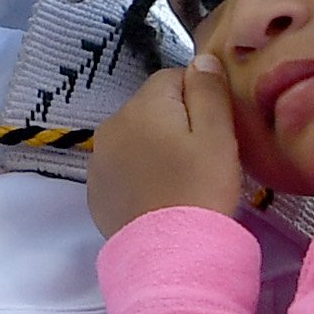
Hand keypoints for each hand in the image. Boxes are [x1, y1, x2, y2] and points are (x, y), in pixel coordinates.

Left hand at [86, 65, 247, 237]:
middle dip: (175, 123)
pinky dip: (139, 174)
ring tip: (180, 180)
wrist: (170, 254)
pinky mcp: (96, 192)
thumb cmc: (201, 190)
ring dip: (155, 148)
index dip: (199, 99)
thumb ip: (208, 91)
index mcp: (141, 106)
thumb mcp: (218, 135)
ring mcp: (98, 161)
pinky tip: (159, 196)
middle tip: (201, 158)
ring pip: (136, 138)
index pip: (173, 78)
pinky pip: (123, 168)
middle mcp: (111, 126)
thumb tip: (199, 59)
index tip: (214, 131)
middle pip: (152, 108)